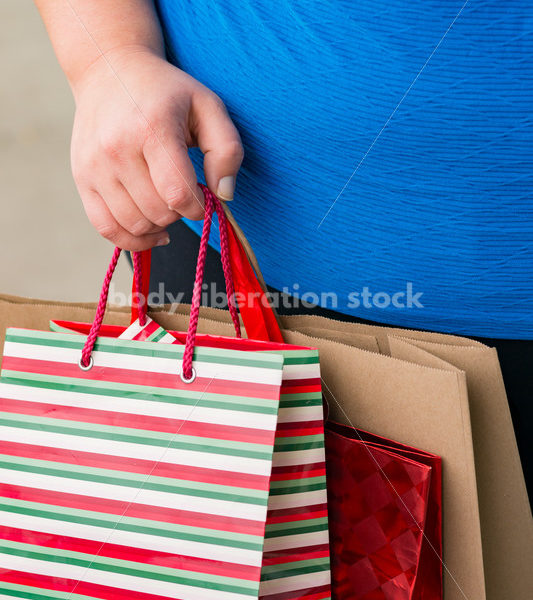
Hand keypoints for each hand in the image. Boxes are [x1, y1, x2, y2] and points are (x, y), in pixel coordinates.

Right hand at [70, 47, 242, 250]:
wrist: (109, 71)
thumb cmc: (167, 92)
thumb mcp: (208, 107)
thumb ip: (227, 151)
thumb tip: (223, 195)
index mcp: (151, 128)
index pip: (177, 193)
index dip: (198, 207)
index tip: (202, 197)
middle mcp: (116, 149)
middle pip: (157, 212)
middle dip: (180, 214)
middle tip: (184, 195)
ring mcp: (94, 166)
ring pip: (134, 225)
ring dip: (159, 226)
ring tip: (167, 207)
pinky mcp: (82, 179)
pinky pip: (106, 228)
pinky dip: (132, 239)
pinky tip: (150, 231)